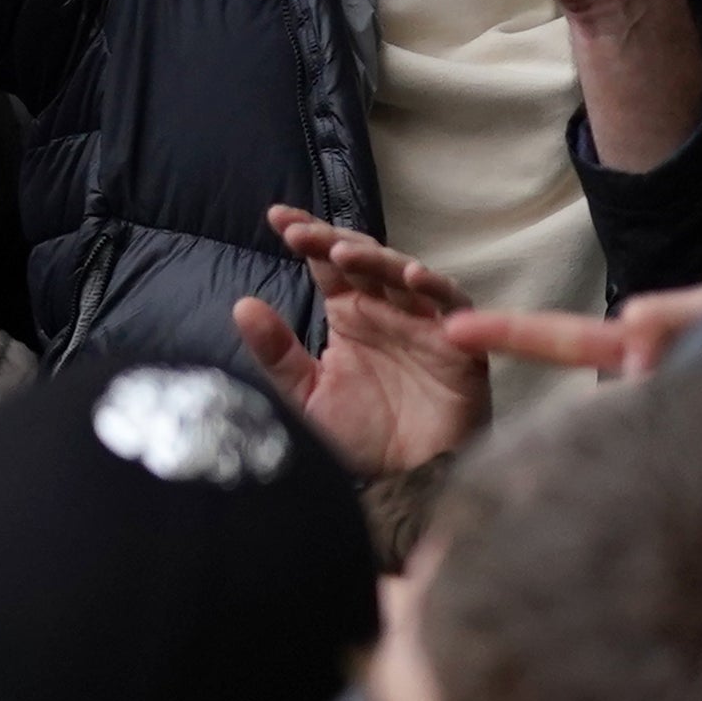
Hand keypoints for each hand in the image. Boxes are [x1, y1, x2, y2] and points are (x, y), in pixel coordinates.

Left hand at [230, 204, 489, 481]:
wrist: (404, 483)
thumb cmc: (360, 436)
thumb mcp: (305, 394)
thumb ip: (276, 353)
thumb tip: (242, 304)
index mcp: (350, 315)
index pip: (327, 265)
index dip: (308, 237)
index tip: (276, 217)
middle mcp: (387, 311)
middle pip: (365, 260)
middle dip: (334, 241)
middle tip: (301, 231)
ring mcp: (424, 323)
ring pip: (405, 275)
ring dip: (378, 260)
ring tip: (344, 254)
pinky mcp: (459, 345)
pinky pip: (452, 307)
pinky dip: (435, 288)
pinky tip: (410, 277)